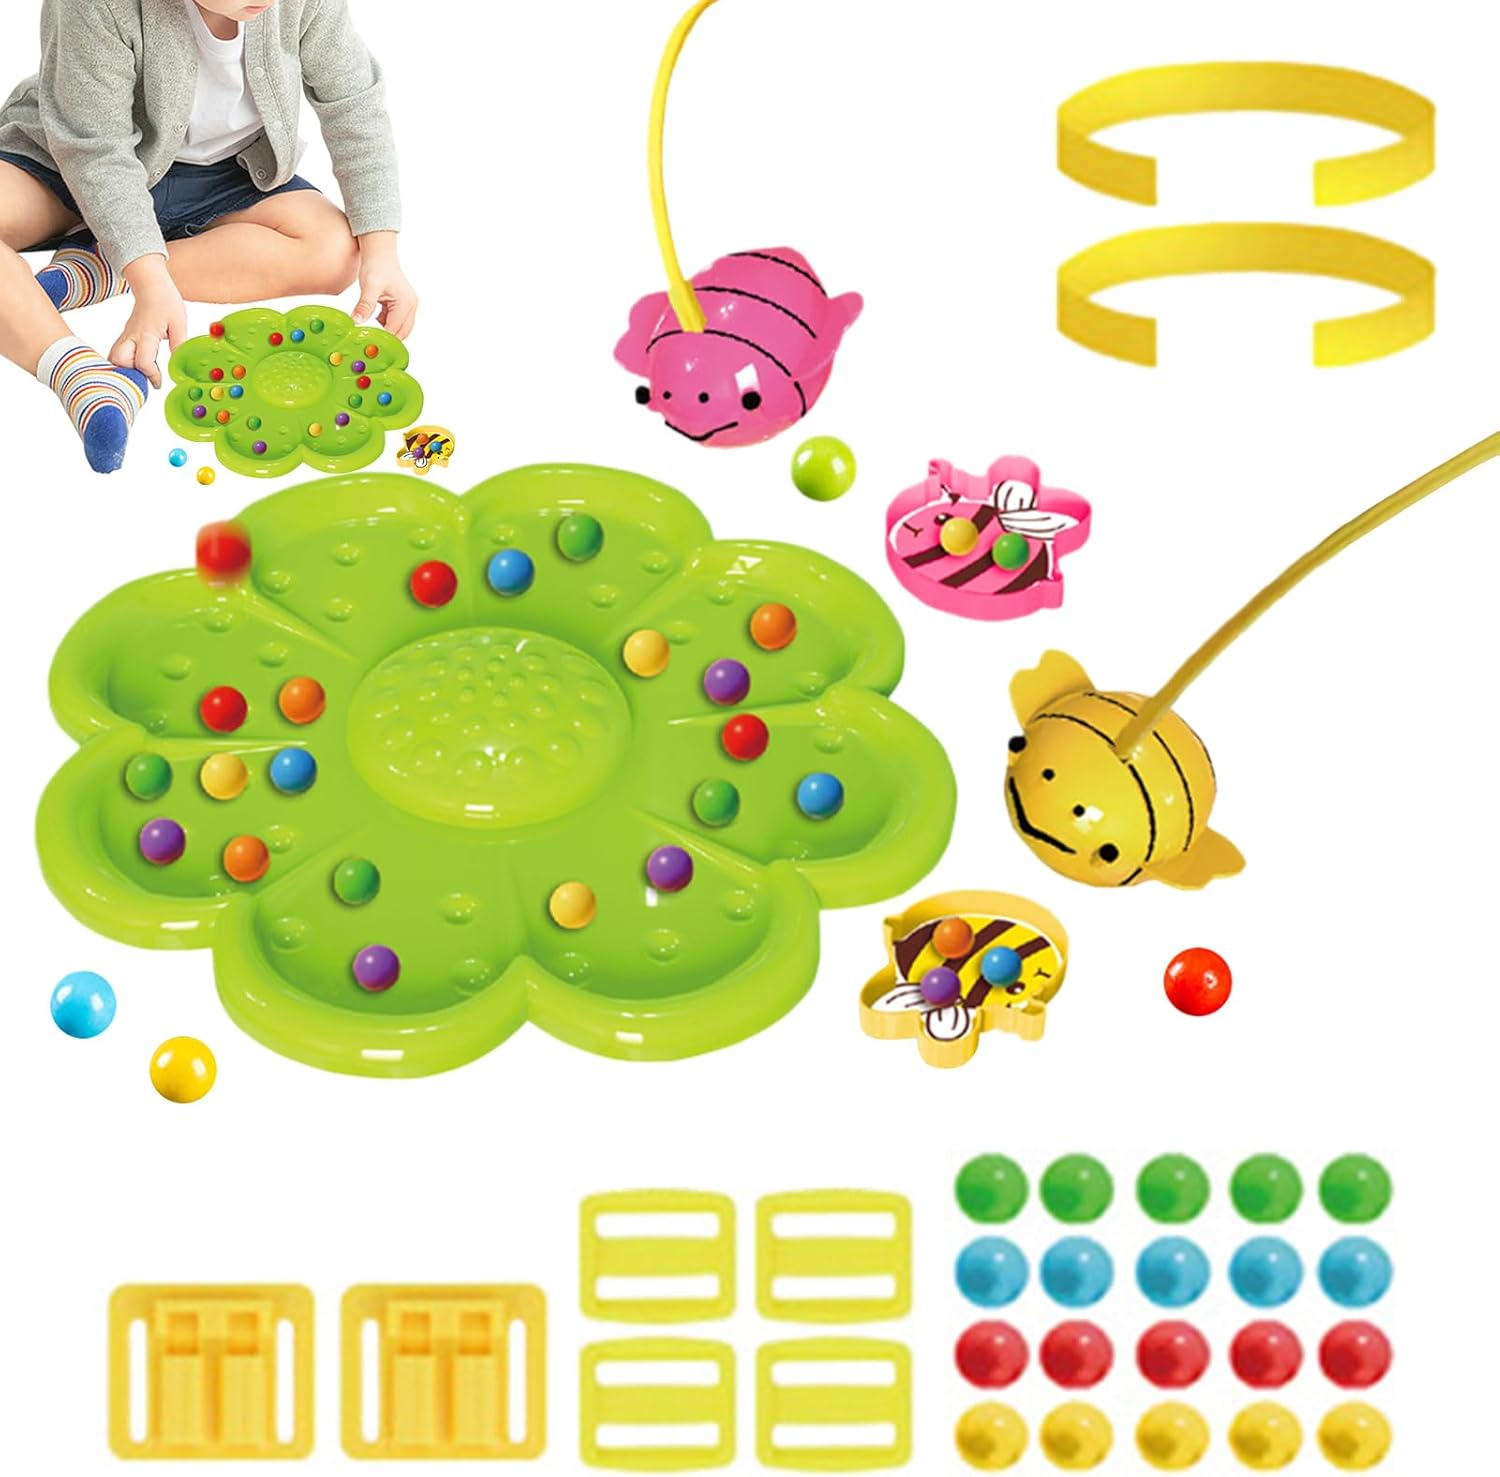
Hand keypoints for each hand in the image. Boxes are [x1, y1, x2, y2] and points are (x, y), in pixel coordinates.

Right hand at [112, 257, 186, 388]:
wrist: (151, 285)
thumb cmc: (166, 302)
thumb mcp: (180, 323)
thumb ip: (178, 344)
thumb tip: (178, 364)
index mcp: (147, 333)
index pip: (143, 361)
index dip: (151, 375)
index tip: (159, 383)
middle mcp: (131, 336)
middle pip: (119, 360)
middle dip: (130, 374)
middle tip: (145, 380)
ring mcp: (125, 336)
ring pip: (113, 357)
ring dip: (124, 370)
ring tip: (140, 376)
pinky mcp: (125, 336)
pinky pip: (117, 353)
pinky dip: (123, 364)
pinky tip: (136, 369)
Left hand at [353, 232, 417, 338]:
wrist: (379, 252)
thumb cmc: (377, 266)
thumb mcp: (369, 287)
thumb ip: (364, 306)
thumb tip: (356, 322)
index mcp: (406, 304)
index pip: (395, 330)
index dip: (382, 338)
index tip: (369, 343)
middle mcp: (411, 306)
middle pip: (402, 334)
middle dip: (387, 339)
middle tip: (370, 342)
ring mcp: (409, 306)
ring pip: (400, 329)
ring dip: (387, 331)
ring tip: (371, 327)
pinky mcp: (404, 305)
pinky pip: (397, 321)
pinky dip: (386, 323)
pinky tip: (375, 317)